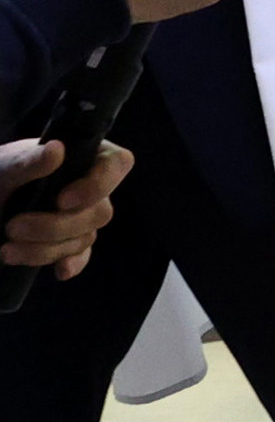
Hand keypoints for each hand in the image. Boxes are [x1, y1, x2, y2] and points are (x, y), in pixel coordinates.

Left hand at [0, 137, 130, 279]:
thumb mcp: (6, 167)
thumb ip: (29, 161)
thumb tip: (57, 149)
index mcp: (87, 157)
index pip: (117, 165)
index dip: (98, 185)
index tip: (62, 200)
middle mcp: (92, 187)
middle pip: (99, 212)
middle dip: (55, 226)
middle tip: (12, 227)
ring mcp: (85, 216)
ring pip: (85, 238)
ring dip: (45, 248)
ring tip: (6, 250)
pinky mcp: (74, 242)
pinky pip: (82, 256)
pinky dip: (72, 264)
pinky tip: (59, 271)